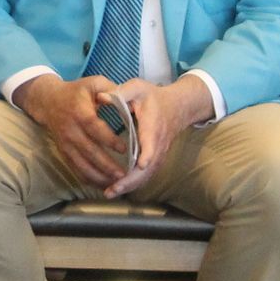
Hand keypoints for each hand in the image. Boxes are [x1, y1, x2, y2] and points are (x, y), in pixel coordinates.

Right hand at [14, 73, 130, 190]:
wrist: (49, 101)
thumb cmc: (77, 91)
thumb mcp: (94, 83)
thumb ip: (112, 90)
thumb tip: (129, 101)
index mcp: (79, 111)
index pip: (94, 128)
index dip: (109, 139)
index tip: (125, 148)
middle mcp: (70, 129)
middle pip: (88, 151)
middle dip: (106, 165)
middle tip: (124, 174)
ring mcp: (65, 143)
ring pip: (81, 164)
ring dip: (98, 176)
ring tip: (115, 183)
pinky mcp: (63, 152)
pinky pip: (75, 168)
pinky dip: (88, 178)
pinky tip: (102, 185)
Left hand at [105, 77, 213, 197]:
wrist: (178, 106)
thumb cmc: (154, 97)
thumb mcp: (138, 88)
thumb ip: (120, 92)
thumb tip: (101, 97)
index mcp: (152, 126)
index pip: (152, 143)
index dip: (148, 154)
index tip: (141, 165)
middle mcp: (157, 144)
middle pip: (148, 168)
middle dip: (131, 180)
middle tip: (112, 189)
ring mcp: (158, 154)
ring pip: (147, 175)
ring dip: (129, 185)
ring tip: (109, 193)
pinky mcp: (156, 159)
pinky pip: (146, 175)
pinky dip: (133, 184)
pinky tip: (117, 189)